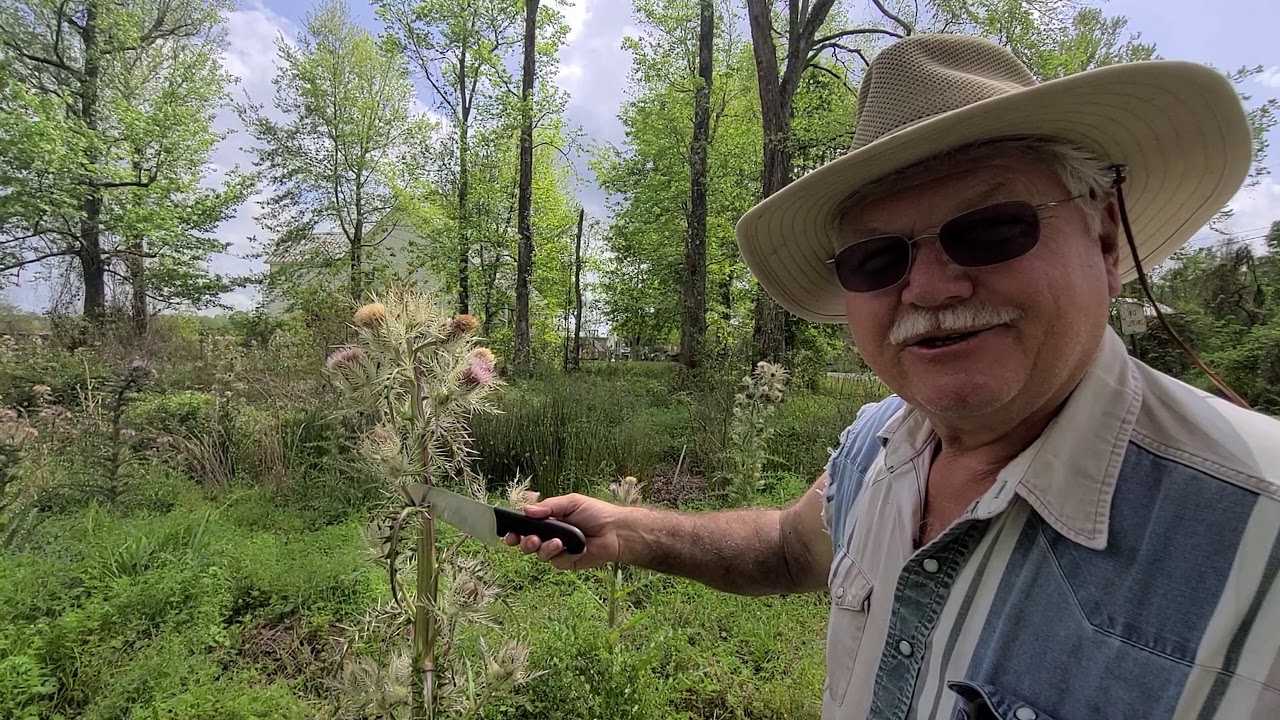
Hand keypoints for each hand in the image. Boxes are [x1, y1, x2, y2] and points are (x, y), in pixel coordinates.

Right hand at [503, 493, 626, 570]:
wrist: (615, 530)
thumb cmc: (595, 513)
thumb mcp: (571, 503)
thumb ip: (548, 506)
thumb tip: (526, 510)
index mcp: (548, 521)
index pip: (526, 527)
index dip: (514, 532)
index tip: (508, 534)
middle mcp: (550, 536)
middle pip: (527, 544)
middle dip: (524, 542)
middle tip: (530, 539)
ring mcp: (558, 550)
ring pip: (539, 554)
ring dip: (543, 548)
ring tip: (554, 542)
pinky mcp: (567, 562)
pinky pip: (555, 562)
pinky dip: (559, 554)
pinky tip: (567, 547)